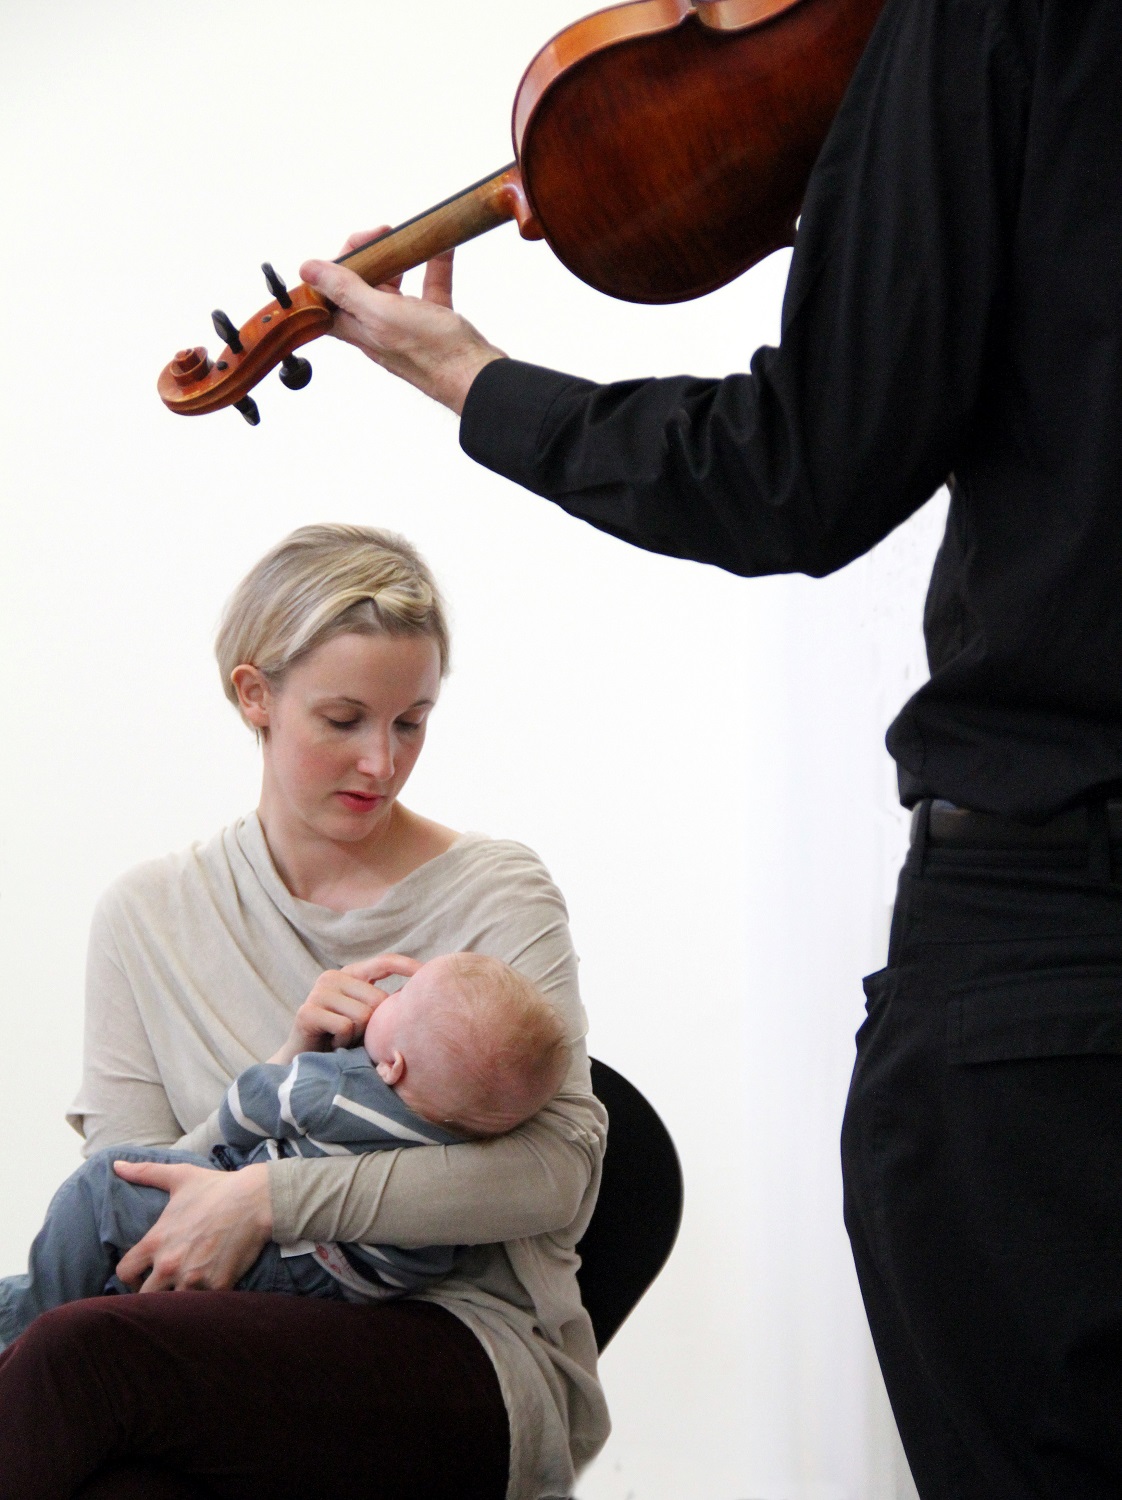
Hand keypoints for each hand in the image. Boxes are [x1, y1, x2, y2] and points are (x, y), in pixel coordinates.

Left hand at [113, 1161, 271, 1291]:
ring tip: (185, 1288)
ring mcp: (193, 1278)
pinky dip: (204, 1300)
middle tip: (164, 1285)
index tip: (142, 1273)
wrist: (257, 1199)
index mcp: (156, 1241)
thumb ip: (145, 1172)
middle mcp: (170, 1264)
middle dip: (152, 1292)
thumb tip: (117, 1165)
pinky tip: (208, 1290)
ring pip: (172, 1305)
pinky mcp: (217, 1286)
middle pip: (144, 1296)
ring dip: (177, 1298)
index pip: (124, 1272)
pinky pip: (202, 1305)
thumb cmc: (216, 1188)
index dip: (130, 1275)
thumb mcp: (179, 1176)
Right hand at [269, 952, 423, 1065]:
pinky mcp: (307, 1012)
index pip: (384, 962)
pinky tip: (332, 1044)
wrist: (305, 1066)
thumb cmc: (342, 1042)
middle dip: (375, 1024)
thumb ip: (385, 1005)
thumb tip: (419, 997)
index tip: (429, 973)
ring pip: (363, 1015)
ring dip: (358, 1036)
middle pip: (377, 998)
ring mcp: (318, 993)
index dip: (407, 966)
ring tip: (343, 1040)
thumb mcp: (367, 1020)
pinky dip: (344, 1042)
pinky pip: (345, 1027)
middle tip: (357, 1036)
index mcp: (350, 975)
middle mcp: (332, 978)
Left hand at [300, 231, 505, 413]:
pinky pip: (429, 288)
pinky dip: (434, 266)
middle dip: (368, 254)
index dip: (333, 267)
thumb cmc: (433, 353)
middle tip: (382, 234)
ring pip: (395, 285)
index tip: (354, 246)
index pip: (329, 295)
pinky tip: (442, 247)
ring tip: (406, 237)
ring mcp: (407, 326)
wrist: (478, 377)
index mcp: (359, 328)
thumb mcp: (382, 314)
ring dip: (398, 258)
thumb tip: (308, 269)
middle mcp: (378, 328)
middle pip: (361, 285)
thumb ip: (345, 290)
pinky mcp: (434, 323)